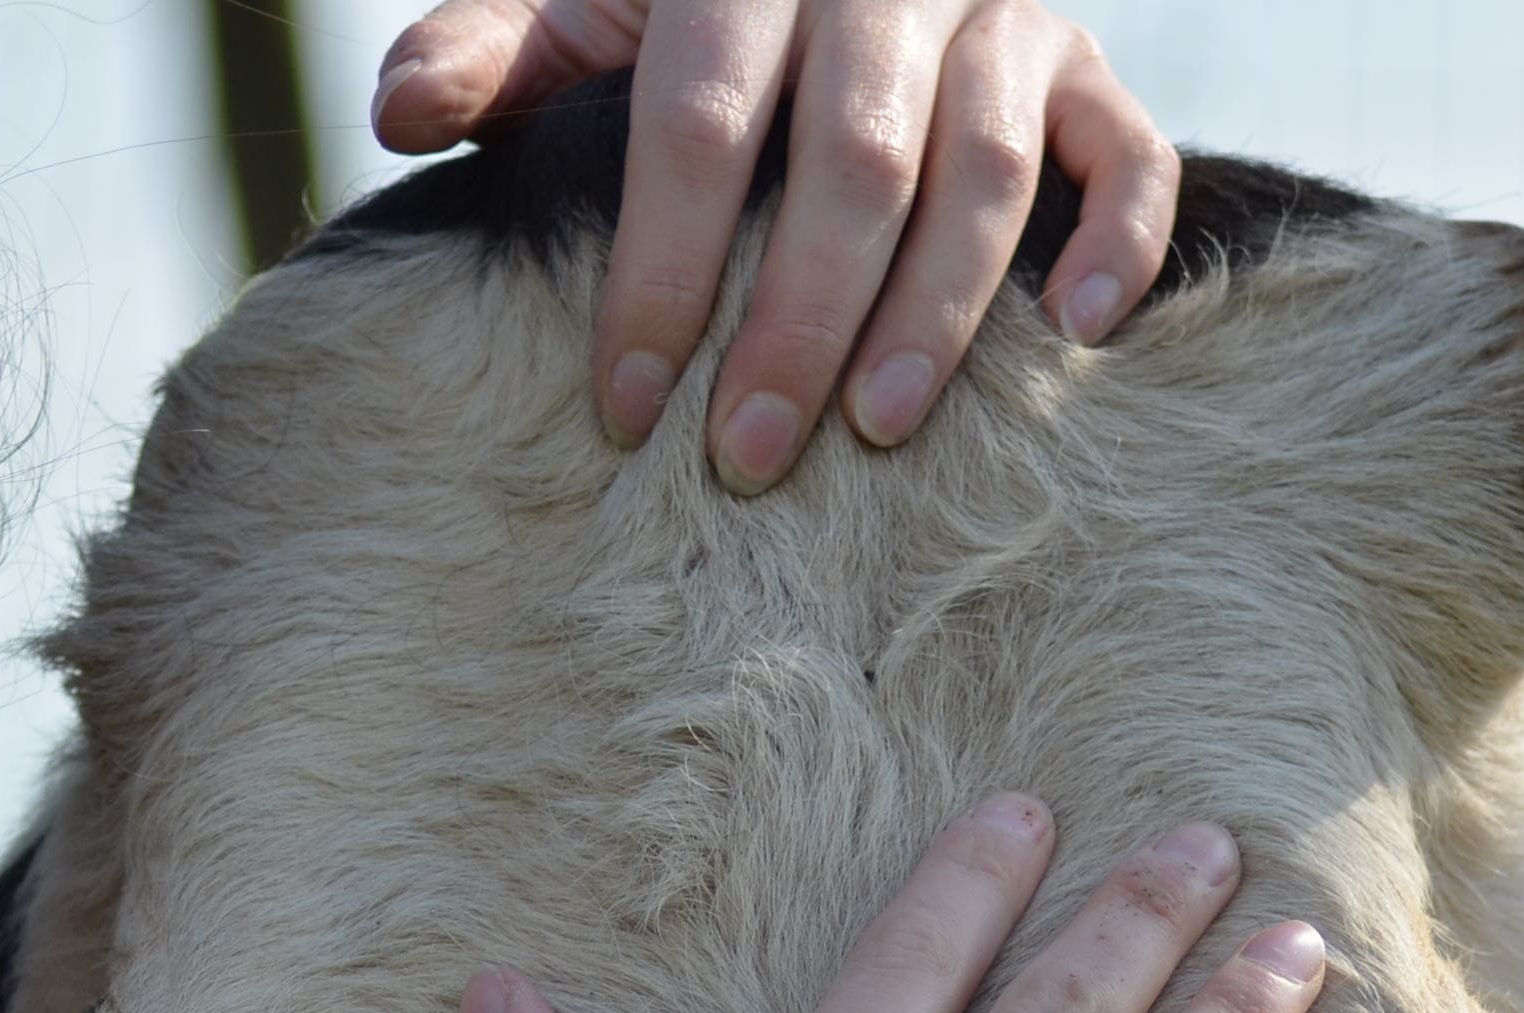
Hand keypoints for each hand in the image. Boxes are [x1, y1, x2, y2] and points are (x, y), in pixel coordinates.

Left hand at [371, 0, 1181, 490]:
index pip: (699, 124)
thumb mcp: (587, 12)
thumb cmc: (688, 20)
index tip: (629, 405)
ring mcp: (999, 20)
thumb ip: (499, 56)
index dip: (663, 267)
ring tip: (882, 428)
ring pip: (985, 169)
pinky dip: (1118, 240)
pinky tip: (1075, 337)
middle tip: (750, 457)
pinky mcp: (1084, 65)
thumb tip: (396, 112)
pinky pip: (1126, 151)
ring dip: (936, 309)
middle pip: (851, 163)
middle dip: (796, 322)